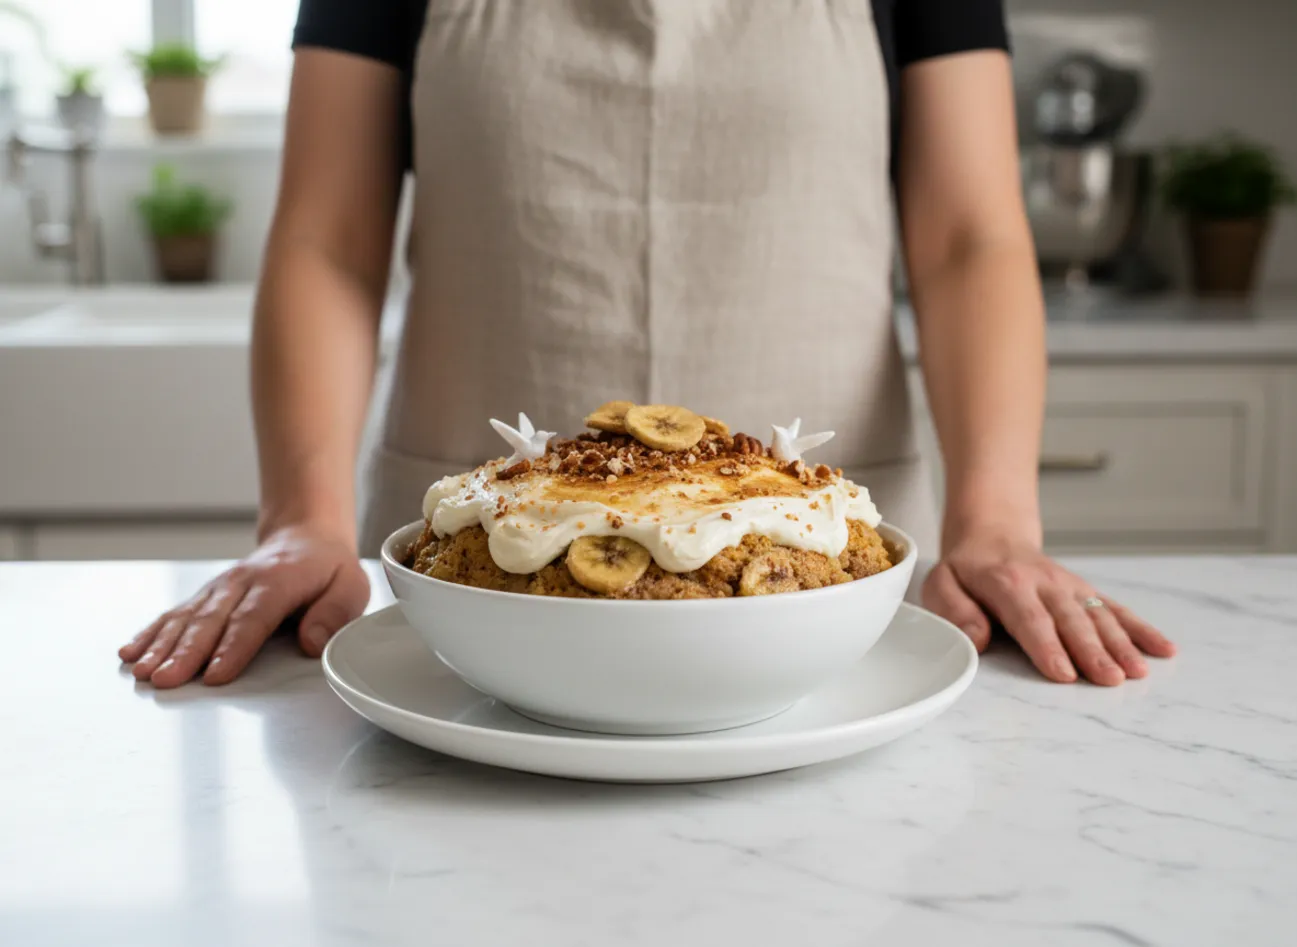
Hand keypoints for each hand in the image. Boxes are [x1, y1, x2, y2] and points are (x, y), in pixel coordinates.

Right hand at [118, 525, 369, 687]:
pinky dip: (151, 632)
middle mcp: (242, 582)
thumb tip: (311, 642)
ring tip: (142, 671)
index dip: (233, 647)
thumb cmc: (329, 570)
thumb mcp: (351, 586)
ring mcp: (219, 588)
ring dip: (162, 645)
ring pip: (187, 617)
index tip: (216, 674)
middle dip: (186, 652)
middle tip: (166, 680)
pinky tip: (131, 651)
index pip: (254, 617)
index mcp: (279, 581)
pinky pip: (175, 613)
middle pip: (211, 620)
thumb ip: (335, 613)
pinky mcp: (206, 596)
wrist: (305, 538)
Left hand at [923, 529, 1174, 684]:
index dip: (1047, 646)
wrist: (993, 536)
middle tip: (1109, 679)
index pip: (1030, 618)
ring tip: (1138, 671)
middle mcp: (1045, 584)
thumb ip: (954, 609)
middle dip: (1092, 650)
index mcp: (1007, 583)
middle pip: (1071, 620)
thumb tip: (978, 638)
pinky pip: (1116, 609)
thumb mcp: (941, 583)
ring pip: (1099, 615)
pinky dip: (1141, 628)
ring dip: (1121, 644)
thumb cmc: (966, 570)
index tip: (1064, 673)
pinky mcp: (1086, 593)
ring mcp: (1070, 587)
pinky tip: (1164, 649)